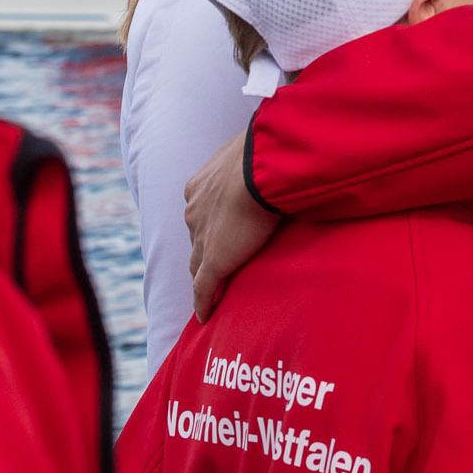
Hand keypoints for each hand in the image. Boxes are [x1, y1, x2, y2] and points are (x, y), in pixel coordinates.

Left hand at [186, 131, 280, 318]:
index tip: (220, 232)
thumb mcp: (254, 156)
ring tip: (211, 292)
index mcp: (200, 186)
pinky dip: (203, 303)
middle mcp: (194, 211)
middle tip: (217, 263)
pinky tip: (206, 316)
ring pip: (197, 264)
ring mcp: (202, 238)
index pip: (201, 213)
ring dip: (203, 277)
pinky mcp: (214, 261)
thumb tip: (278, 162)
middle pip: (196, 239)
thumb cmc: (264, 155)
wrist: (259, 170)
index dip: (209, 226)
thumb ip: (257, 165)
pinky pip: (203, 288)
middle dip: (204, 250)